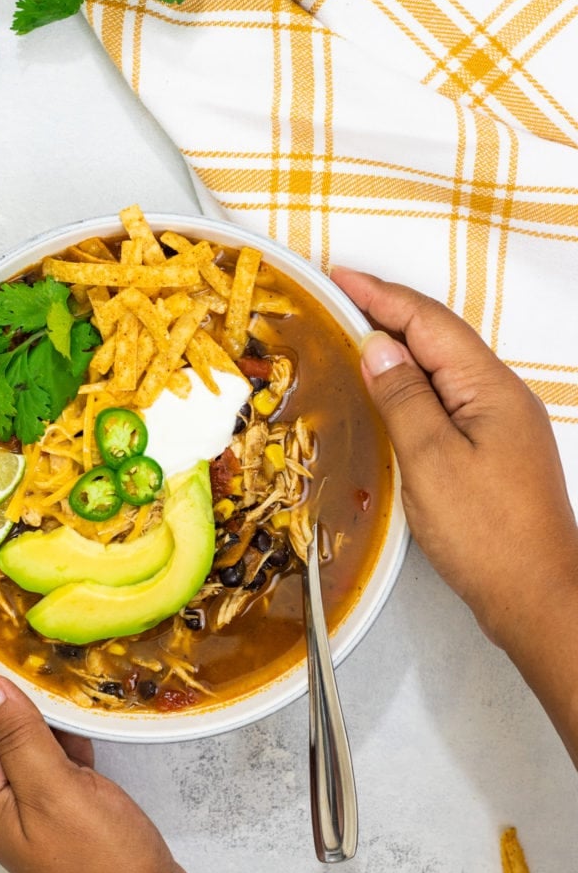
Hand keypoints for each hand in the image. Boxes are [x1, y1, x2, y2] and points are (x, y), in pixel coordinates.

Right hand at [332, 268, 577, 653]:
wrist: (536, 596)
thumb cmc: (486, 534)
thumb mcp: (431, 460)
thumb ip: (403, 397)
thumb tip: (378, 347)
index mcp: (488, 388)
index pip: (428, 322)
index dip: (381, 296)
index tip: (338, 276)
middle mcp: (501, 396)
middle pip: (440, 338)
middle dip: (389, 313)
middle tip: (337, 301)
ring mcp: (502, 424)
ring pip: (444, 368)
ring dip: (400, 348)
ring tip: (353, 338)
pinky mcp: (495, 451)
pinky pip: (448, 399)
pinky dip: (413, 385)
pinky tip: (390, 394)